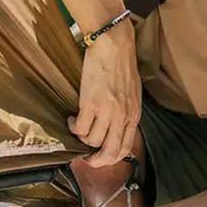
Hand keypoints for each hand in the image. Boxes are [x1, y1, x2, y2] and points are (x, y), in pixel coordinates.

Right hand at [69, 23, 140, 168]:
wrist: (114, 45)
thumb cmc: (122, 65)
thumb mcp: (132, 93)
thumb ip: (127, 112)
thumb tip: (117, 127)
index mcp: (133, 115)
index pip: (124, 148)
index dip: (110, 158)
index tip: (99, 157)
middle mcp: (122, 117)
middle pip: (109, 152)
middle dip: (96, 160)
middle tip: (86, 157)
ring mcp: (107, 112)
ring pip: (92, 142)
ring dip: (82, 139)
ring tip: (78, 127)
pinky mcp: (90, 104)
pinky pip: (80, 128)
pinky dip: (74, 127)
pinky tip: (73, 118)